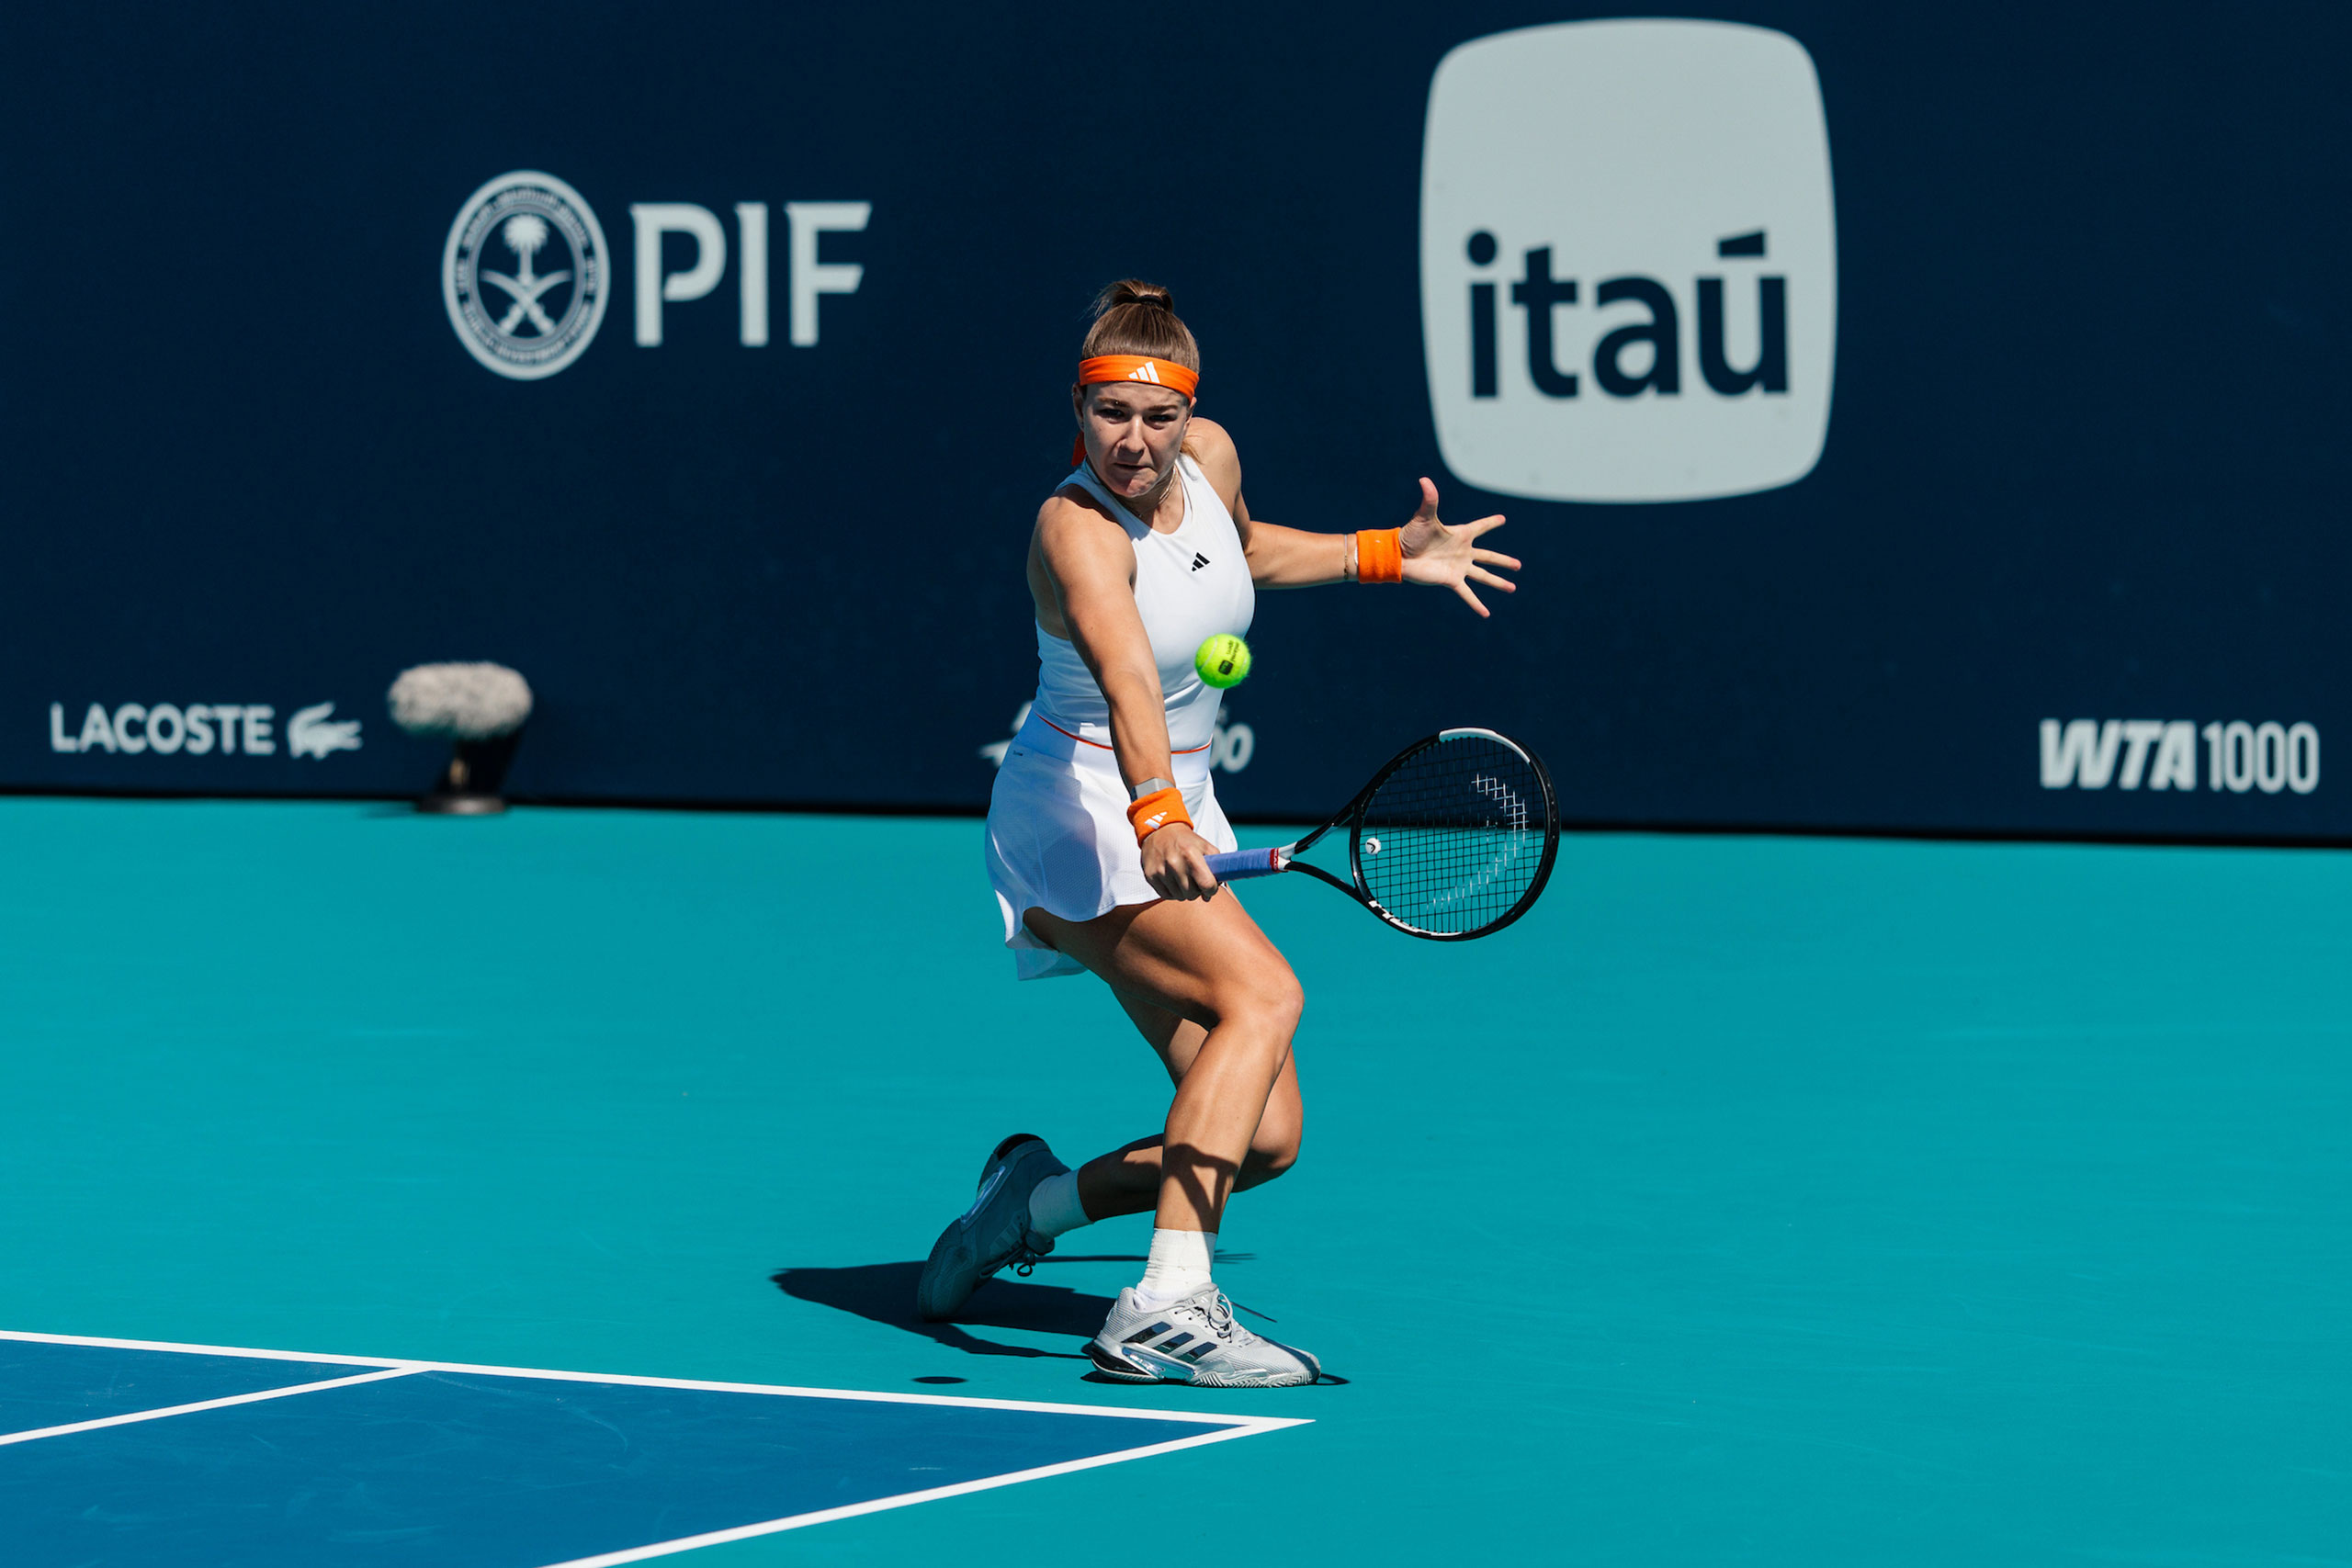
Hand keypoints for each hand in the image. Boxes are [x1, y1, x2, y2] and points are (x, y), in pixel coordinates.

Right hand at [1141, 821, 1220, 900]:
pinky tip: (1173, 881)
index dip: (1211, 889)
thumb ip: (1216, 866)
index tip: (1209, 887)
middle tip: (1194, 881)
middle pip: (1192, 893)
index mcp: (1191, 854)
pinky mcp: (1150, 876)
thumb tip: (1213, 890)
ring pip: (1179, 896)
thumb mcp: (1205, 846)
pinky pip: (1166, 895)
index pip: (1206, 884)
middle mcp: (1174, 863)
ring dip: (1184, 892)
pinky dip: (1172, 892)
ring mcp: (1160, 870)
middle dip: (1197, 890)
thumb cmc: (1186, 841)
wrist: (1160, 830)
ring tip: (1183, 879)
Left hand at [1398, 477, 1517, 616]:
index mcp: (1460, 535)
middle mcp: (1462, 552)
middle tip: (1518, 565)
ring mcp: (1459, 567)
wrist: (1399, 556)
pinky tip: (1486, 614)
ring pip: (1484, 576)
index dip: (1491, 523)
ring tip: (1512, 588)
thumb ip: (1430, 499)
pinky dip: (1476, 604)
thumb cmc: (1411, 535)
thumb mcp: (1424, 517)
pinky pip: (1467, 594)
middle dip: (1503, 561)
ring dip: (1498, 582)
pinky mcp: (1451, 580)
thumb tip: (1424, 479)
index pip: (1480, 527)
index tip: (1502, 519)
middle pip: (1489, 557)